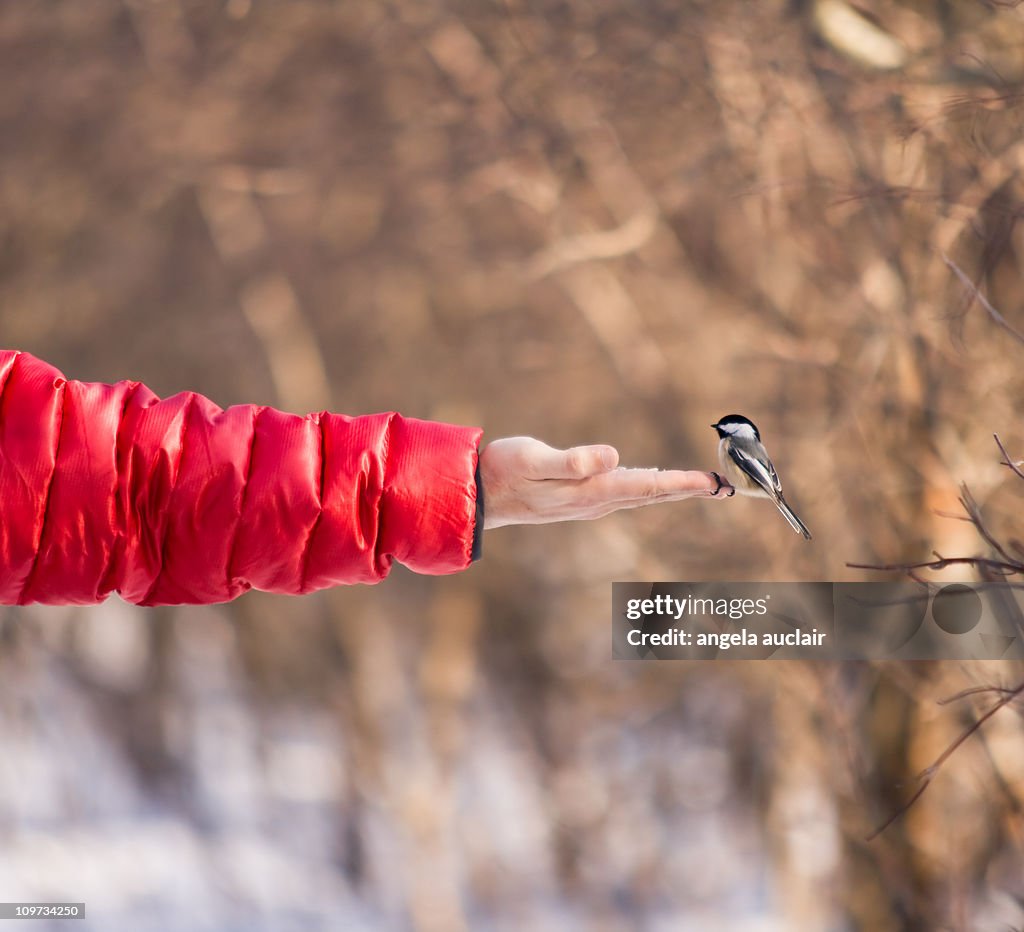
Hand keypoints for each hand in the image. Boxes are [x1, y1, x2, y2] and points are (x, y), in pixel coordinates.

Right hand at [479, 436, 733, 528]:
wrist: (478, 496)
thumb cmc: (502, 471)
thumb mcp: (532, 458)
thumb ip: (571, 460)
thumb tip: (613, 456)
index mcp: (590, 491)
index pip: (647, 485)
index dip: (683, 483)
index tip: (714, 482)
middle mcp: (595, 501)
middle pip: (652, 494)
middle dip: (688, 489)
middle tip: (725, 488)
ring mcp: (589, 503)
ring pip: (641, 495)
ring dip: (672, 489)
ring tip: (701, 485)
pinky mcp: (580, 498)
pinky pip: (626, 494)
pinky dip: (650, 487)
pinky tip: (655, 483)